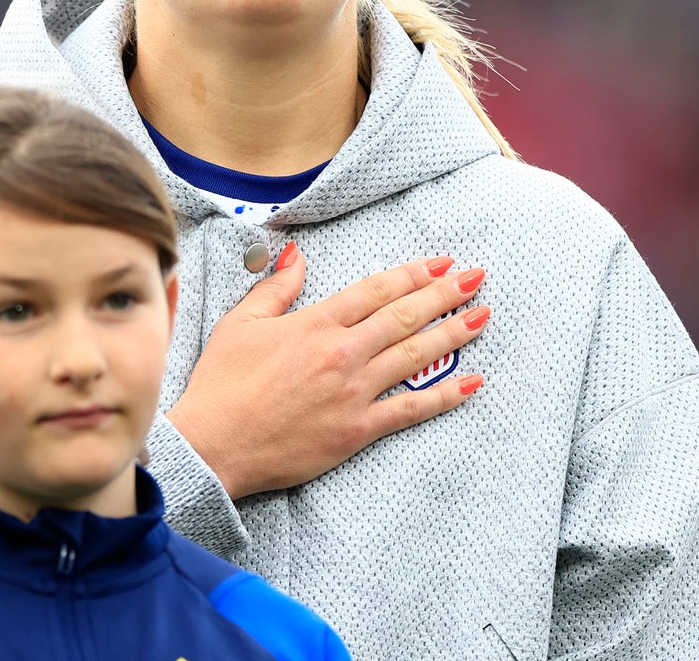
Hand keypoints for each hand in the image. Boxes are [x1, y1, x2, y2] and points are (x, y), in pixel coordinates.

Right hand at [165, 244, 489, 498]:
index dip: (411, 274)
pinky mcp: (358, 429)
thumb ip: (275, 287)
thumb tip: (297, 254)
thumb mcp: (241, 323)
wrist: (215, 443)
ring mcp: (354, 391)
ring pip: (416, 356)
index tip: (440, 263)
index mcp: (315, 323)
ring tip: (483, 317)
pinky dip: (445, 396)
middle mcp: (342, 352)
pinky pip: (410, 409)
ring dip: (454, 334)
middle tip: (476, 278)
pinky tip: (472, 384)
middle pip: (405, 316)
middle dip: (445, 294)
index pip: (375, 290)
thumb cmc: (221, 382)